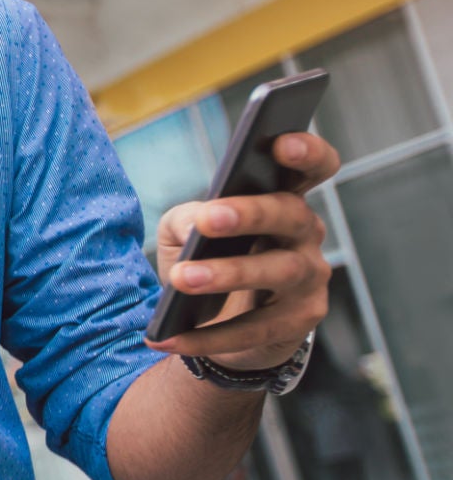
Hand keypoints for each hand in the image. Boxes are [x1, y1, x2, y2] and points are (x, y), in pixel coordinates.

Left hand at [149, 132, 339, 369]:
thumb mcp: (184, 233)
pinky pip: (255, 329)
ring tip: (181, 279)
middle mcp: (305, 233)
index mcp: (280, 199)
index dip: (307, 152)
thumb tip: (194, 226)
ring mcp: (309, 277)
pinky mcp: (299, 321)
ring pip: (278, 271)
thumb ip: (186, 219)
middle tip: (209, 217)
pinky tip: (168, 336)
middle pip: (288, 215)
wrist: (218, 323)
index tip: (280, 142)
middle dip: (250, 214)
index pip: (311, 167)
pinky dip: (208, 335)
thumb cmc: (206, 259)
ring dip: (227, 274)